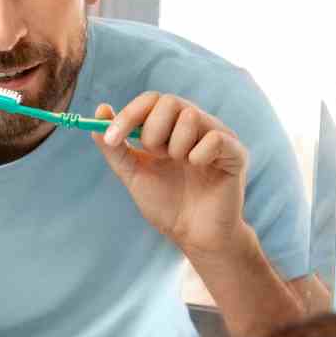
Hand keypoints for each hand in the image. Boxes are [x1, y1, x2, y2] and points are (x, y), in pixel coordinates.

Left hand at [92, 94, 251, 257]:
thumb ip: (115, 147)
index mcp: (172, 127)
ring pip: (190, 116)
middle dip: (152, 132)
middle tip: (155, 156)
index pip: (151, 100)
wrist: (194, 236)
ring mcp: (218, 136)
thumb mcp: (133, 174)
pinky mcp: (236, 153)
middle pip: (169, 101)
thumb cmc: (167, 205)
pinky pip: (214, 139)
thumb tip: (99, 112)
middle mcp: (196, 125)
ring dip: (175, 146)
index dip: (129, 115)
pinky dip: (198, 156)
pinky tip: (199, 170)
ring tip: (181, 166)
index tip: (112, 138)